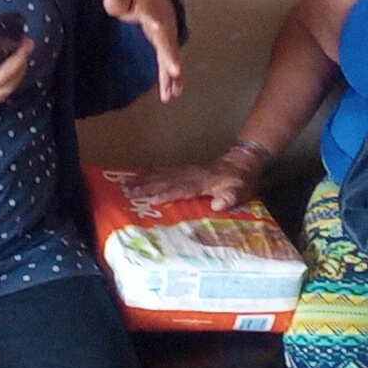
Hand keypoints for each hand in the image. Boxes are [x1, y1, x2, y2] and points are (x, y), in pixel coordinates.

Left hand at [104, 0, 184, 101]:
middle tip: (176, 70)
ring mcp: (167, 41)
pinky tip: (172, 93)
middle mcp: (163, 29)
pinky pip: (169, 66)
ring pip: (170, 58)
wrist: (162, 2)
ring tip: (172, 92)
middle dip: (171, 57)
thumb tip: (107, 1)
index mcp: (152, 13)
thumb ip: (119, 3)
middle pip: (167, 43)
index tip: (157, 25)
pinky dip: (172, 80)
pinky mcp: (167, 51)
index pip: (152, 16)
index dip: (154, 21)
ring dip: (171, 75)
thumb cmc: (142, 2)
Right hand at [125, 157, 256, 211]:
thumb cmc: (240, 182)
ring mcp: (186, 170)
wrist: (241, 163)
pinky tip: (137, 175)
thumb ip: (230, 197)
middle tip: (129, 192)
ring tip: (126, 183)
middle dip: (147, 185)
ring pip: (162, 173)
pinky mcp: (183, 169)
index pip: (183, 188)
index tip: (153, 199)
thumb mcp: (240, 191)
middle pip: (166, 179)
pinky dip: (149, 172)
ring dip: (143, 178)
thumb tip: (219, 204)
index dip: (168, 193)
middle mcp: (191, 174)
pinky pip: (163, 170)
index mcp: (204, 182)